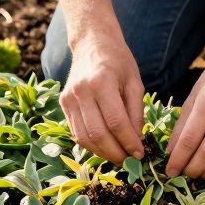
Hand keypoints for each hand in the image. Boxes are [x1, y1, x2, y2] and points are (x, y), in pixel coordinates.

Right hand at [61, 33, 145, 164]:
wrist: (91, 43)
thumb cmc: (118, 61)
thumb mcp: (135, 82)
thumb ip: (136, 112)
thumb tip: (137, 141)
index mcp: (101, 82)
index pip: (116, 122)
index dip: (129, 142)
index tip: (140, 153)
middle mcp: (81, 91)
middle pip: (98, 134)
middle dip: (116, 153)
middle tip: (130, 161)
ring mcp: (69, 98)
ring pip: (84, 138)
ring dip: (103, 153)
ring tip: (119, 157)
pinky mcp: (63, 104)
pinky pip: (77, 132)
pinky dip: (92, 145)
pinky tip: (106, 147)